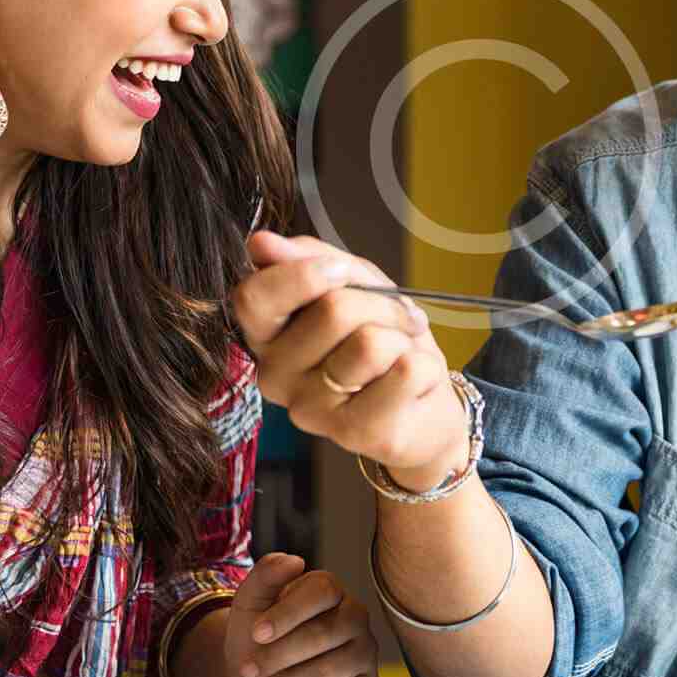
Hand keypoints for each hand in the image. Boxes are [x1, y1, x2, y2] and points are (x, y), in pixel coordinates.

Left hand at [225, 553, 378, 676]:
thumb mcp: (250, 602)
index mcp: (329, 588)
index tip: (256, 633)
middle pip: (323, 634)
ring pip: (330, 670)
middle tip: (251, 668)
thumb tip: (293, 561)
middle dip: (278, 656)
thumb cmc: (258, 637)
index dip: (288, 614)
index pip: (322, 591)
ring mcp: (365, 650)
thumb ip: (266, 574)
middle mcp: (354, 615)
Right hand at [233, 231, 469, 488]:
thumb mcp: (352, 283)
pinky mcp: (357, 433)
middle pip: (331, 311)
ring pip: (369, 343)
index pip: (253, 298)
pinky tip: (412, 384)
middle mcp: (275, 377)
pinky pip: (404, 372)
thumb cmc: (381, 337)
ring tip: (400, 352)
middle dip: (381, 303)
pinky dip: (424, 366)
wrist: (423, 401)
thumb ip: (309, 260)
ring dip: (401, 336)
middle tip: (396, 319)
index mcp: (265, 335)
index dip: (303, 275)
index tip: (341, 270)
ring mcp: (312, 411)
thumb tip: (261, 243)